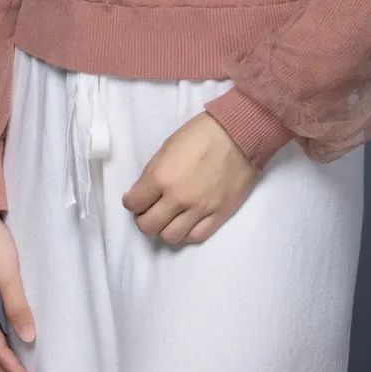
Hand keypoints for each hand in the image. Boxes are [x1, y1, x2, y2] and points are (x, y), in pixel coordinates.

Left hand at [121, 110, 257, 244]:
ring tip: (169, 218)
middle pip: (148, 227)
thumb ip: (153, 173)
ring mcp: (200, 209)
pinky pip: (196, 237)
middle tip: (150, 210)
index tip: (136, 199)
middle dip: (144, 219)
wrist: (238, 134)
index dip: (132, 202)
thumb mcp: (167, 147)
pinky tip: (186, 222)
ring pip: (171, 237)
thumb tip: (142, 193)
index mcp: (161, 177)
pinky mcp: (219, 215)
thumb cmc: (200, 134)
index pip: (134, 204)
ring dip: (164, 229)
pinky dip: (187, 233)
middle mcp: (178, 198)